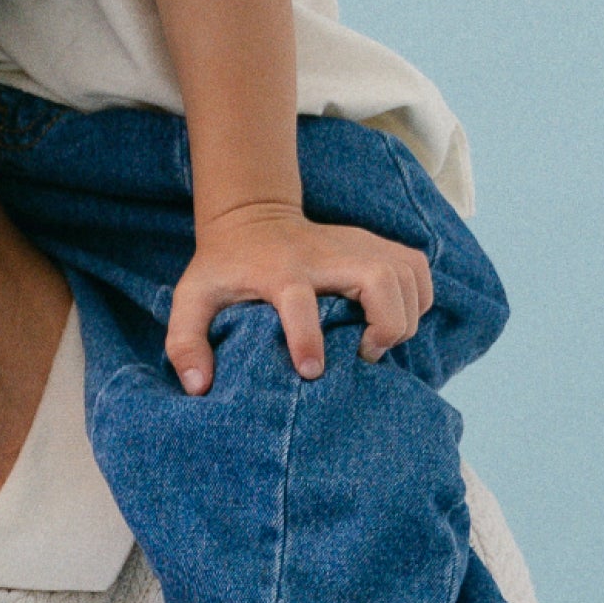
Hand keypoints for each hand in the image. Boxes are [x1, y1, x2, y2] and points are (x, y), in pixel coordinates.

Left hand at [163, 202, 429, 393]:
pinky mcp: (374, 242)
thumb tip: (199, 386)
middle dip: (385, 324)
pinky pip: (417, 268)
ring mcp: (355, 243)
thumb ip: (185, 342)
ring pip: (405, 274)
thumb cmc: (224, 266)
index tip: (312, 371)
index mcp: (278, 270)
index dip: (307, 337)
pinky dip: (418, 296)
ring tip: (377, 341)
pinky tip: (396, 316)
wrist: (251, 216)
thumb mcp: (192, 298)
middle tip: (365, 352)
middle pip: (377, 279)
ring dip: (403, 315)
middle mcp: (324, 254)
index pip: (299, 300)